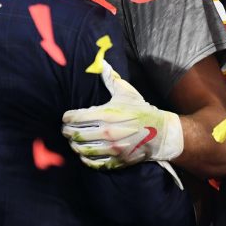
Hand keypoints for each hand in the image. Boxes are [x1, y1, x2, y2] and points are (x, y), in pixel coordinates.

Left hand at [61, 73, 182, 168]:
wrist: (160, 132)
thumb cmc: (141, 110)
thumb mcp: (127, 92)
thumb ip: (111, 78)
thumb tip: (100, 63)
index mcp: (107, 114)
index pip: (77, 117)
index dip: (67, 118)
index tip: (66, 117)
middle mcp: (107, 132)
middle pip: (76, 134)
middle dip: (67, 131)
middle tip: (66, 129)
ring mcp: (111, 148)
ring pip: (82, 149)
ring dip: (74, 145)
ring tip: (73, 141)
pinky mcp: (116, 161)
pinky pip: (93, 163)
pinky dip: (84, 159)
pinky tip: (83, 154)